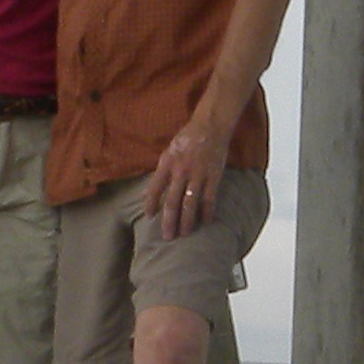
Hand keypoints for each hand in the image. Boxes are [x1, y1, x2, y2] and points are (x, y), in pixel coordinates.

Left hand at [146, 120, 227, 238]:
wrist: (210, 126)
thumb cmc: (188, 138)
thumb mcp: (169, 151)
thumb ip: (163, 170)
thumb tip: (155, 190)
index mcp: (167, 163)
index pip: (155, 188)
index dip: (151, 204)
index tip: (149, 217)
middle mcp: (180, 171)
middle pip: (172, 202)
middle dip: (169, 221)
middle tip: (167, 237)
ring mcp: (198, 175)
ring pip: (190, 204)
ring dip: (187, 221)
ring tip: (184, 234)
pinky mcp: (213, 176)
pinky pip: (209, 199)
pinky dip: (207, 212)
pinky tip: (206, 222)